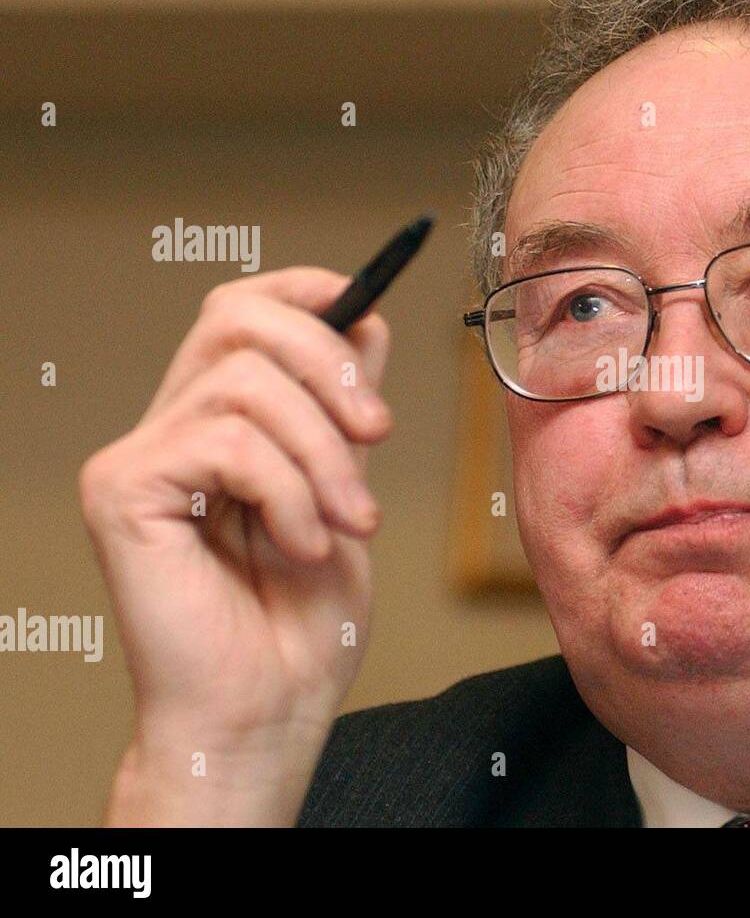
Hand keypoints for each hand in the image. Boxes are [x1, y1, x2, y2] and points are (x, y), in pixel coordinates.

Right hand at [80, 268, 391, 823]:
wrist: (268, 709)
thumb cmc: (303, 619)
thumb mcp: (345, 490)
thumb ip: (340, 410)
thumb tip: (362, 320)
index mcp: (221, 420)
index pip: (241, 308)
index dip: (304, 291)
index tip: (367, 313)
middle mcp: (170, 426)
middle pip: (236, 316)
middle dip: (328, 365)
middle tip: (375, 433)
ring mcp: (140, 456)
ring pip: (246, 381)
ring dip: (324, 456)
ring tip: (344, 523)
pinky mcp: (122, 490)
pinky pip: (228, 440)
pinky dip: (288, 491)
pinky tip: (300, 545)